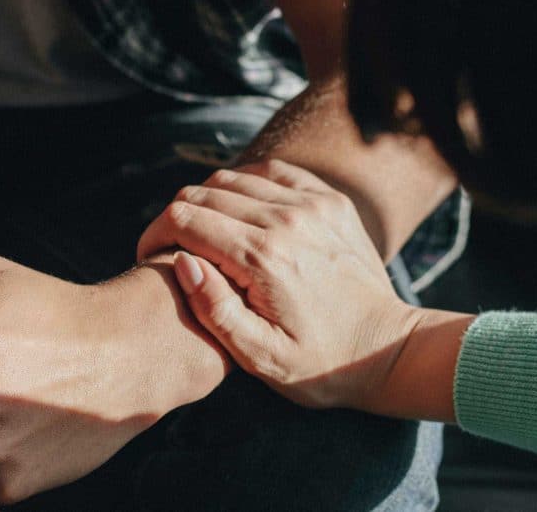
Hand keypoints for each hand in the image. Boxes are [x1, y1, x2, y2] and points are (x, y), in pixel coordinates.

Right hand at [137, 160, 418, 411]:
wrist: (387, 350)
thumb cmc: (319, 364)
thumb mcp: (259, 356)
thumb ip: (214, 309)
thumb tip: (183, 262)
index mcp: (262, 258)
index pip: (184, 219)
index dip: (154, 234)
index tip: (149, 257)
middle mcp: (286, 220)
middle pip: (203, 193)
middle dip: (175, 218)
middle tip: (171, 249)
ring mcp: (312, 204)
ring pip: (233, 178)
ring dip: (208, 201)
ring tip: (204, 235)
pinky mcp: (329, 200)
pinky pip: (271, 172)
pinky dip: (245, 185)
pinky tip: (240, 213)